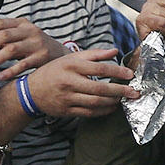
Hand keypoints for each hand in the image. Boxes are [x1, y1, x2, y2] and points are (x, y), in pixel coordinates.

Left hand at [0, 16, 68, 82]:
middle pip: (5, 35)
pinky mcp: (42, 57)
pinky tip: (1, 76)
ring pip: (12, 49)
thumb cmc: (35, 46)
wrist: (60, 54)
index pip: (1, 23)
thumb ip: (3, 38)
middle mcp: (30, 31)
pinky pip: (23, 64)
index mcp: (22, 24)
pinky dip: (10, 71)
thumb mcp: (21, 37)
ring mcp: (37, 43)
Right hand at [24, 49, 138, 117]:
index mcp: (72, 66)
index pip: (99, 68)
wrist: (30, 91)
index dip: (117, 71)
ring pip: (95, 102)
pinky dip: (102, 111)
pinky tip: (112, 107)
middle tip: (134, 92)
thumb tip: (115, 50)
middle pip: (99, 88)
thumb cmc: (54, 71)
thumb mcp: (71, 58)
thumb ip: (94, 54)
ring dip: (112, 102)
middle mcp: (69, 82)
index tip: (130, 74)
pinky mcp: (66, 111)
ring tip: (124, 98)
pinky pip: (88, 113)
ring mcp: (67, 98)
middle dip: (120, 90)